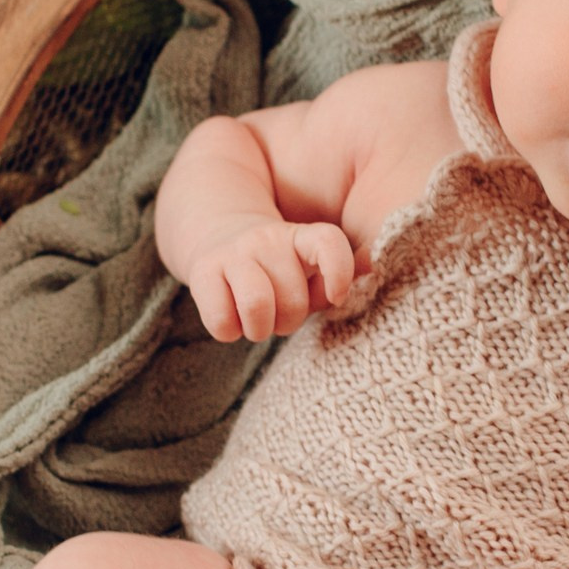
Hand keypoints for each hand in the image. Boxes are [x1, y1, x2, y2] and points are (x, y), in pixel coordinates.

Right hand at [180, 216, 365, 342]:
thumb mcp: (308, 271)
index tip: (337, 297)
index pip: (328, 243)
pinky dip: (229, 331)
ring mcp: (234, 253)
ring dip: (260, 329)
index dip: (339, 272)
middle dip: (290, 320)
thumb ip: (334, 281)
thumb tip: (366, 273)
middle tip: (280, 316)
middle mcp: (268, 240)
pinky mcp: (202, 270)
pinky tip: (232, 322)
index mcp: (303, 238)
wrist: (218, 237)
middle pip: (292, 297)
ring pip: (256, 304)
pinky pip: (222, 318)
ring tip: (259, 325)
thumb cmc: (277, 270)